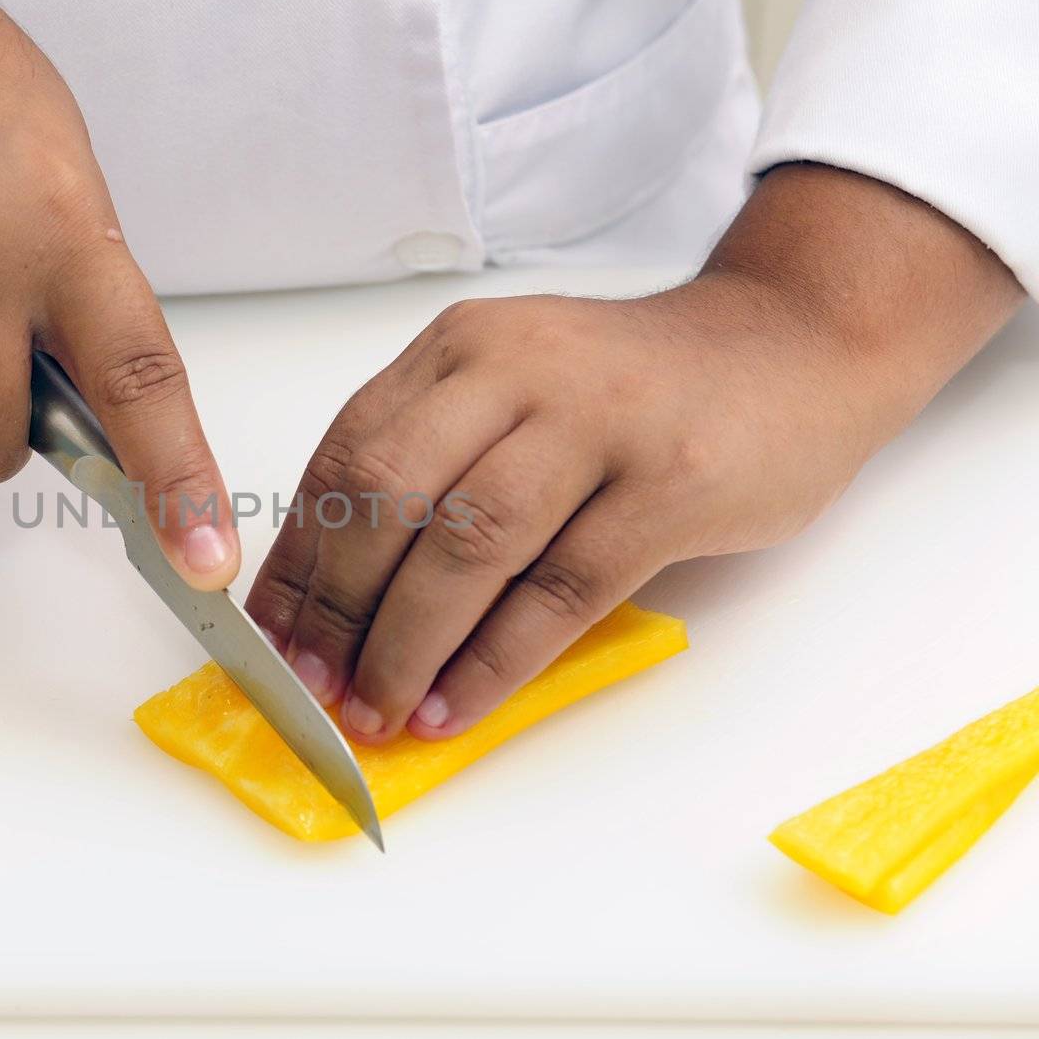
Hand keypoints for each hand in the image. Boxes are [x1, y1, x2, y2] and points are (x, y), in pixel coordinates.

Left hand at [247, 165, 1023, 743]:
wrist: (792, 347)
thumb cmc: (633, 390)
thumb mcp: (516, 389)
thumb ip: (433, 461)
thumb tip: (333, 591)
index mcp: (460, 347)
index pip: (346, 453)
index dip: (300, 554)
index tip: (267, 635)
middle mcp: (516, 370)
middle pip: (390, 493)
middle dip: (336, 604)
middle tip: (309, 684)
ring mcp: (597, 422)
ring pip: (470, 546)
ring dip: (406, 643)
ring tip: (377, 711)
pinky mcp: (670, 485)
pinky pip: (561, 590)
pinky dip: (496, 661)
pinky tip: (455, 707)